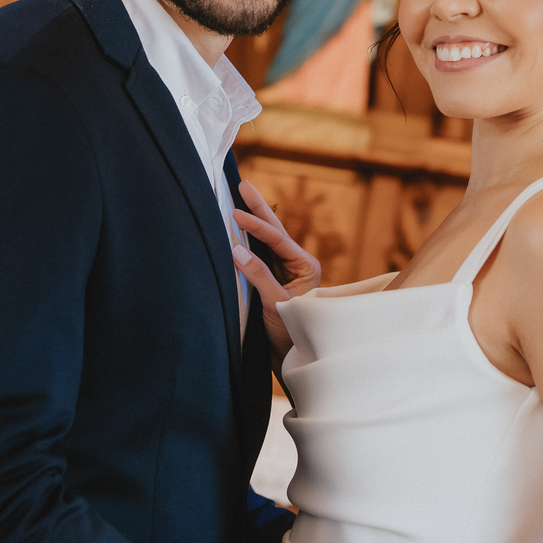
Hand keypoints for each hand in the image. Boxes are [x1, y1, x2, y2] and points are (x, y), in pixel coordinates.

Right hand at [231, 181, 320, 361]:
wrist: (295, 356)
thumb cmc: (292, 333)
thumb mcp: (275, 304)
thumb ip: (258, 276)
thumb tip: (237, 250)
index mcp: (305, 266)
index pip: (278, 240)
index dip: (256, 226)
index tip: (236, 215)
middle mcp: (297, 263)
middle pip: (275, 230)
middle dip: (258, 207)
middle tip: (242, 185)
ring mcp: (286, 269)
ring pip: (267, 238)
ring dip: (254, 217)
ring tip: (241, 195)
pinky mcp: (274, 277)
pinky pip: (261, 252)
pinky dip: (249, 236)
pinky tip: (240, 223)